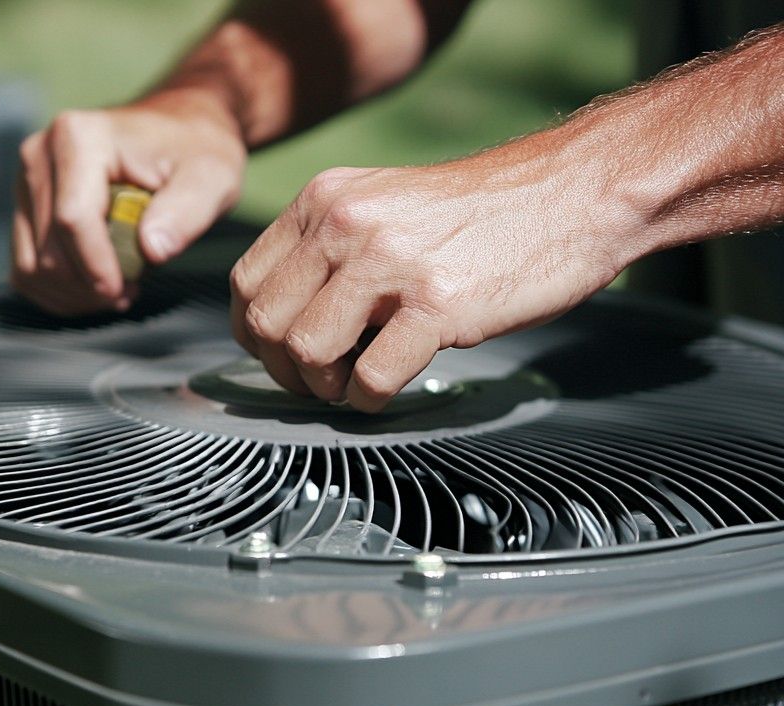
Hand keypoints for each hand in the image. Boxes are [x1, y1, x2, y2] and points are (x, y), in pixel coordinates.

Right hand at [11, 90, 246, 315]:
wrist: (178, 131)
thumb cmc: (196, 152)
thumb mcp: (211, 178)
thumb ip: (187, 212)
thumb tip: (152, 249)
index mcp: (78, 138)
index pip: (73, 220)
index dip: (97, 267)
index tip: (128, 292)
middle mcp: (40, 155)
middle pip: (49, 251)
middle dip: (90, 286)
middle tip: (131, 290)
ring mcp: (27, 182)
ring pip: (33, 267)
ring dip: (76, 294)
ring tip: (119, 288)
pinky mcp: (26, 207)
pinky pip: (26, 270)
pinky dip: (60, 291)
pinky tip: (97, 286)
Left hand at [230, 134, 635, 411]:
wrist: (569, 196)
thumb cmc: (477, 217)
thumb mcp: (383, 207)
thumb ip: (328, 249)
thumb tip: (284, 321)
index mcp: (325, 202)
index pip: (246, 284)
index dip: (255, 337)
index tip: (281, 358)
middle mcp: (347, 224)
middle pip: (267, 324)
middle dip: (284, 371)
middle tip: (318, 383)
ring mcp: (391, 263)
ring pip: (308, 351)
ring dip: (325, 387)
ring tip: (353, 383)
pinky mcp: (437, 304)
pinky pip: (369, 377)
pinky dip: (369, 400)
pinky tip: (386, 390)